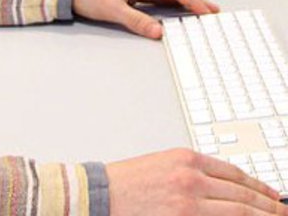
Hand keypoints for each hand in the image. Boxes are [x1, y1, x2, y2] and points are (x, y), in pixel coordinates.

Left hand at [73, 0, 217, 38]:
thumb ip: (136, 20)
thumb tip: (158, 32)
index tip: (209, 11)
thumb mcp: (112, 8)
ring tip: (201, 13)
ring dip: (182, 3)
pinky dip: (169, 5)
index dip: (193, 0)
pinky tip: (176, 13)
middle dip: (193, 1)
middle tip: (214, 12)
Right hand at [106, 148, 287, 213]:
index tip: (274, 197)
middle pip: (243, 194)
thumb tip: (226, 190)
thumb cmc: (127, 182)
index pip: (236, 173)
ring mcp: (190, 203)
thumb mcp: (163, 165)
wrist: (100, 194)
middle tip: (284, 212)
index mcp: (186, 159)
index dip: (259, 187)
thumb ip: (194, 174)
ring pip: (240, 213)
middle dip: (269, 207)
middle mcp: (192, 178)